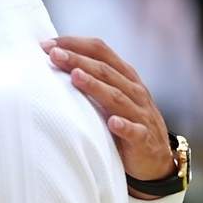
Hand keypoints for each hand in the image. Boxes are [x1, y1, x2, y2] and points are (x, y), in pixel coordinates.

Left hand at [42, 36, 175, 190]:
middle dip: (78, 60)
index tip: (47, 44)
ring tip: (75, 76)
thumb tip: (55, 62)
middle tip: (54, 54)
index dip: (75, 45)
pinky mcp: (143, 138)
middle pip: (105, 70)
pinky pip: (134, 131)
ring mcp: (140, 114)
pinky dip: (124, 126)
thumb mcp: (112, 96)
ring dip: (95, 86)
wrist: (155, 157)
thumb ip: (92, 80)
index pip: (100, 52)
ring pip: (117, 96)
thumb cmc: (126, 121)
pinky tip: (112, 122)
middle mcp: (134, 90)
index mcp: (124, 76)